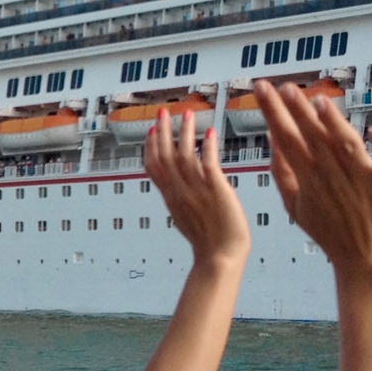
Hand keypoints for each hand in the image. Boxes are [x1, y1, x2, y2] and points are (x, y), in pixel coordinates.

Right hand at [146, 110, 247, 265]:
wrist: (220, 258)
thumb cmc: (210, 244)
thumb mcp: (186, 219)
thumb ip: (181, 200)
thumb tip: (179, 190)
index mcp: (171, 199)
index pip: (154, 167)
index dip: (150, 147)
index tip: (151, 131)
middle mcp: (180, 192)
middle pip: (164, 156)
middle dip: (162, 132)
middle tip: (163, 112)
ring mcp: (196, 190)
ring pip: (183, 155)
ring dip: (184, 132)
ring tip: (186, 114)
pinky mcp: (215, 190)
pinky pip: (208, 163)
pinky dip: (207, 147)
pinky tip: (210, 133)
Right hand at [256, 80, 371, 277]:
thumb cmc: (335, 234)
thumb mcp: (297, 207)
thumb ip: (282, 173)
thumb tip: (273, 139)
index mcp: (309, 179)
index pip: (287, 138)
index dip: (273, 112)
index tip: (262, 89)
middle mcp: (334, 176)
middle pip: (313, 137)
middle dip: (297, 112)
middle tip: (284, 87)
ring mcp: (363, 181)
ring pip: (346, 146)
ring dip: (333, 125)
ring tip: (319, 102)